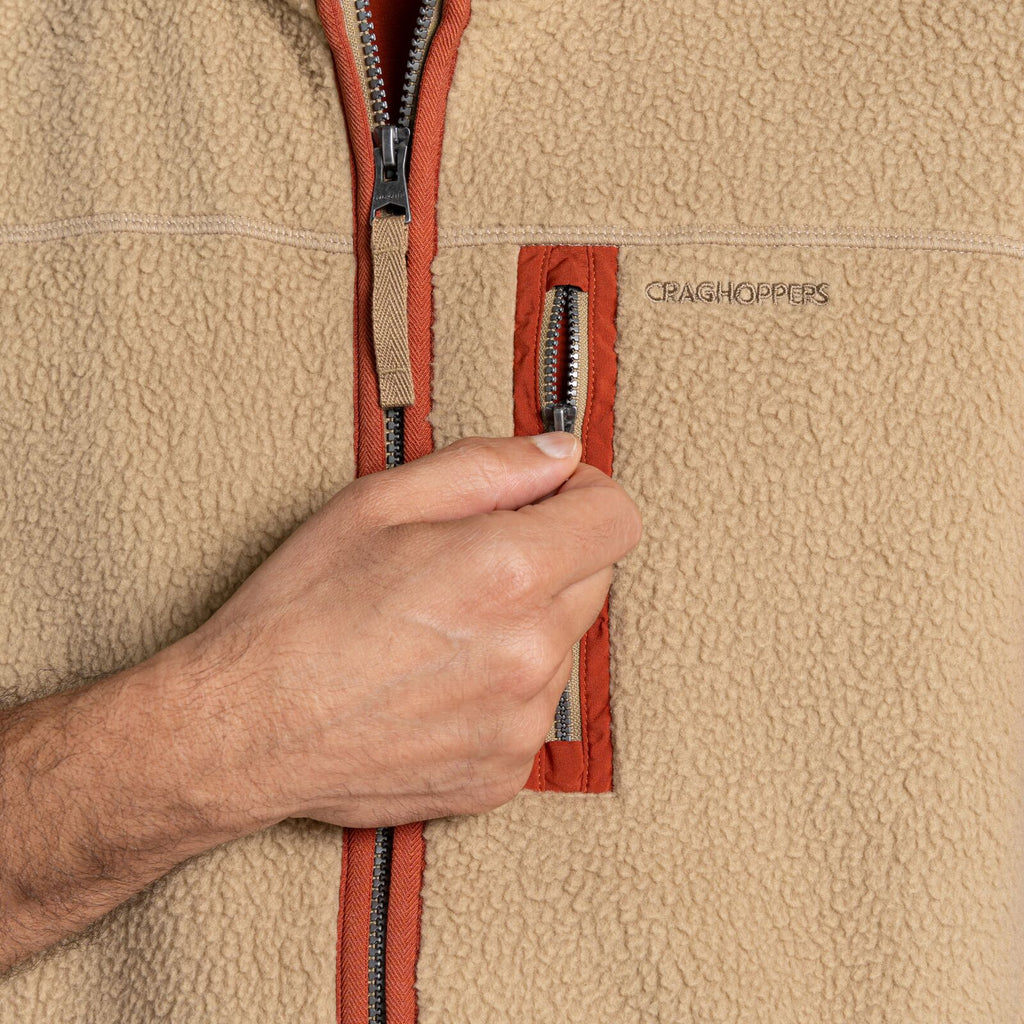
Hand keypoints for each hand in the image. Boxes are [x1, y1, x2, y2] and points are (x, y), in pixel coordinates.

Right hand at [173, 433, 641, 830]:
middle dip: (549, 560)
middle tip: (466, 564)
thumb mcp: (379, 502)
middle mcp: (531, 652)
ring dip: (523, 628)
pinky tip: (434, 685)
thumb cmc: (299, 610)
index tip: (549, 498)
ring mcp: (521, 722)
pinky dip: (501, 691)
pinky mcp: (505, 773)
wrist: (247, 729)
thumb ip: (488, 467)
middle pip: (593, 580)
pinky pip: (532, 710)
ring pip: (561, 647)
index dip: (585, 496)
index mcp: (508, 571)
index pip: (617, 519)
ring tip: (437, 633)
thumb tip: (561, 453)